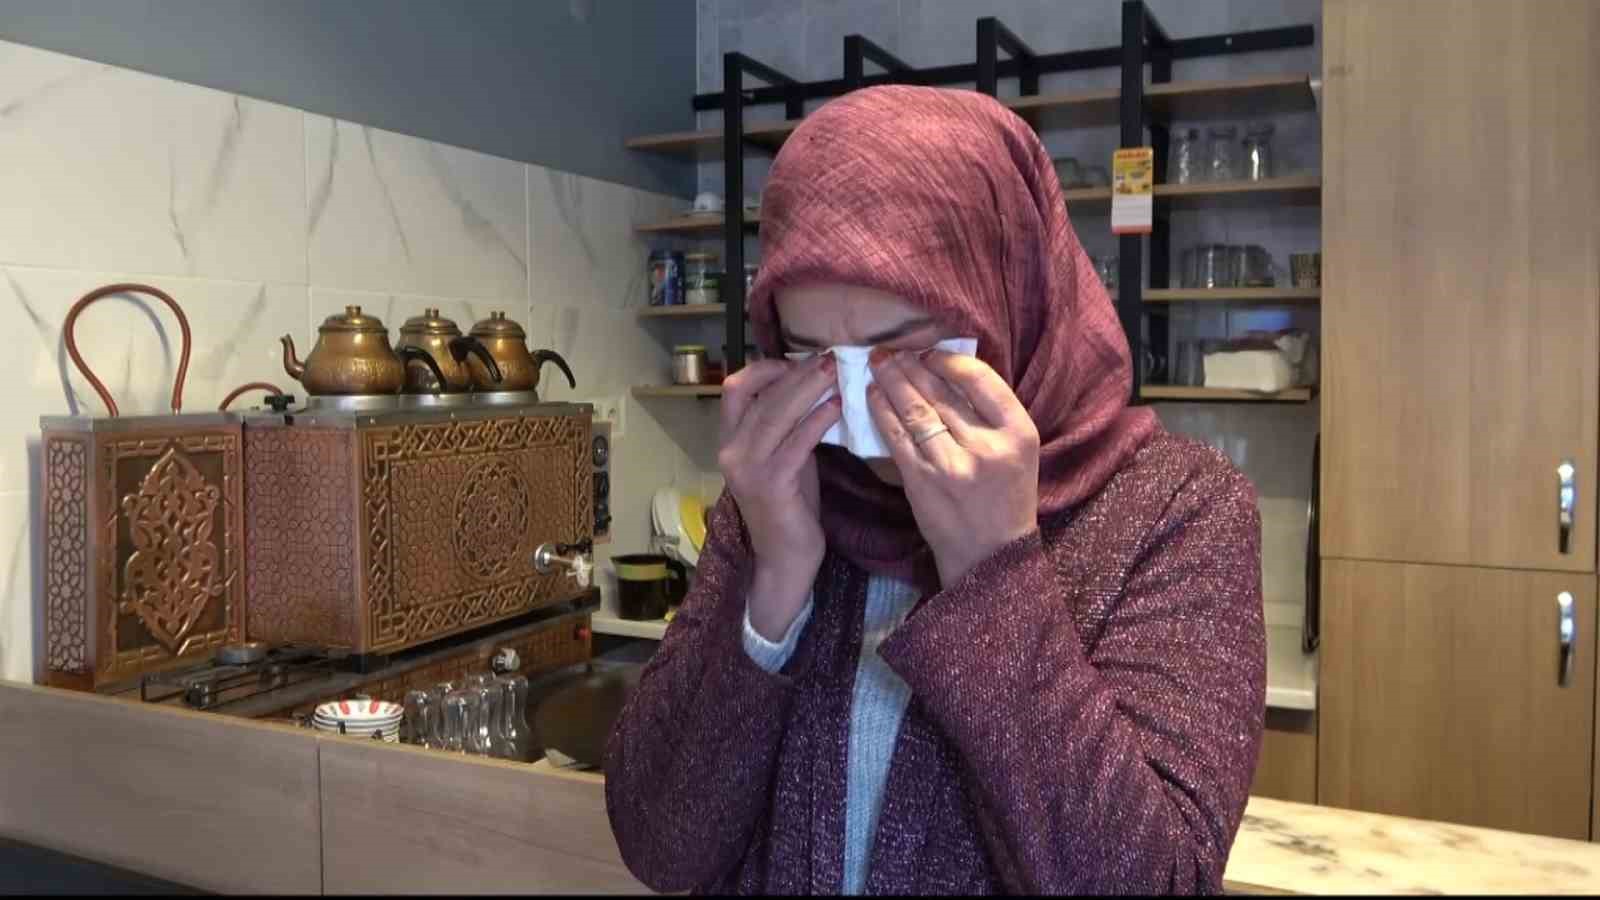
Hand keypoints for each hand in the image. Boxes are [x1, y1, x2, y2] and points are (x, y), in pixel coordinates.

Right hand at [719, 355, 840, 639]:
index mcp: (729, 441)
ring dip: (809, 389)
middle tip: (829, 359)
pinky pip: (797, 442)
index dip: (765, 369)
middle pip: (760, 396)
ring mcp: (747, 468)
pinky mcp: (771, 484)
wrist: (785, 559)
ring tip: (835, 374)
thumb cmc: (789, 506)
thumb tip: (811, 385)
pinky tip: (837, 407)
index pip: (735, 389)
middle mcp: (730, 451)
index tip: (798, 362)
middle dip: (797, 374)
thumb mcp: (784, 457)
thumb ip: (787, 425)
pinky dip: (818, 420)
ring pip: (776, 414)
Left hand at [866, 349, 1039, 586]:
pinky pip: (897, 437)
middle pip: (942, 393)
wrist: (991, 556)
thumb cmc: (1005, 498)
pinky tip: (872, 395)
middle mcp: (987, 446)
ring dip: (892, 382)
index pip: (980, 380)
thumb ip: (991, 415)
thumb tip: (946, 370)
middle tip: (890, 349)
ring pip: (916, 411)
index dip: (948, 361)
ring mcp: (952, 465)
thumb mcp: (1018, 451)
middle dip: (910, 365)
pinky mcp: (922, 482)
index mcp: (1019, 433)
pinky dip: (882, 412)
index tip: (929, 353)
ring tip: (878, 364)